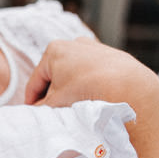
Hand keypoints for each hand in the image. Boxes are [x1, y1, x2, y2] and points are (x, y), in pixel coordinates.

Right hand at [24, 38, 158, 109]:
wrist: (127, 86)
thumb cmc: (87, 90)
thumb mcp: (56, 103)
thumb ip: (41, 109)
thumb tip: (33, 114)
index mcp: (54, 50)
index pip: (35, 80)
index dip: (31, 100)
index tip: (32, 114)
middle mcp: (73, 44)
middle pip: (55, 76)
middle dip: (53, 94)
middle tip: (55, 113)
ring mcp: (93, 48)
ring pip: (74, 74)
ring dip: (71, 90)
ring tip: (76, 109)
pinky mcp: (111, 55)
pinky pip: (92, 74)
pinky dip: (89, 86)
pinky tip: (93, 100)